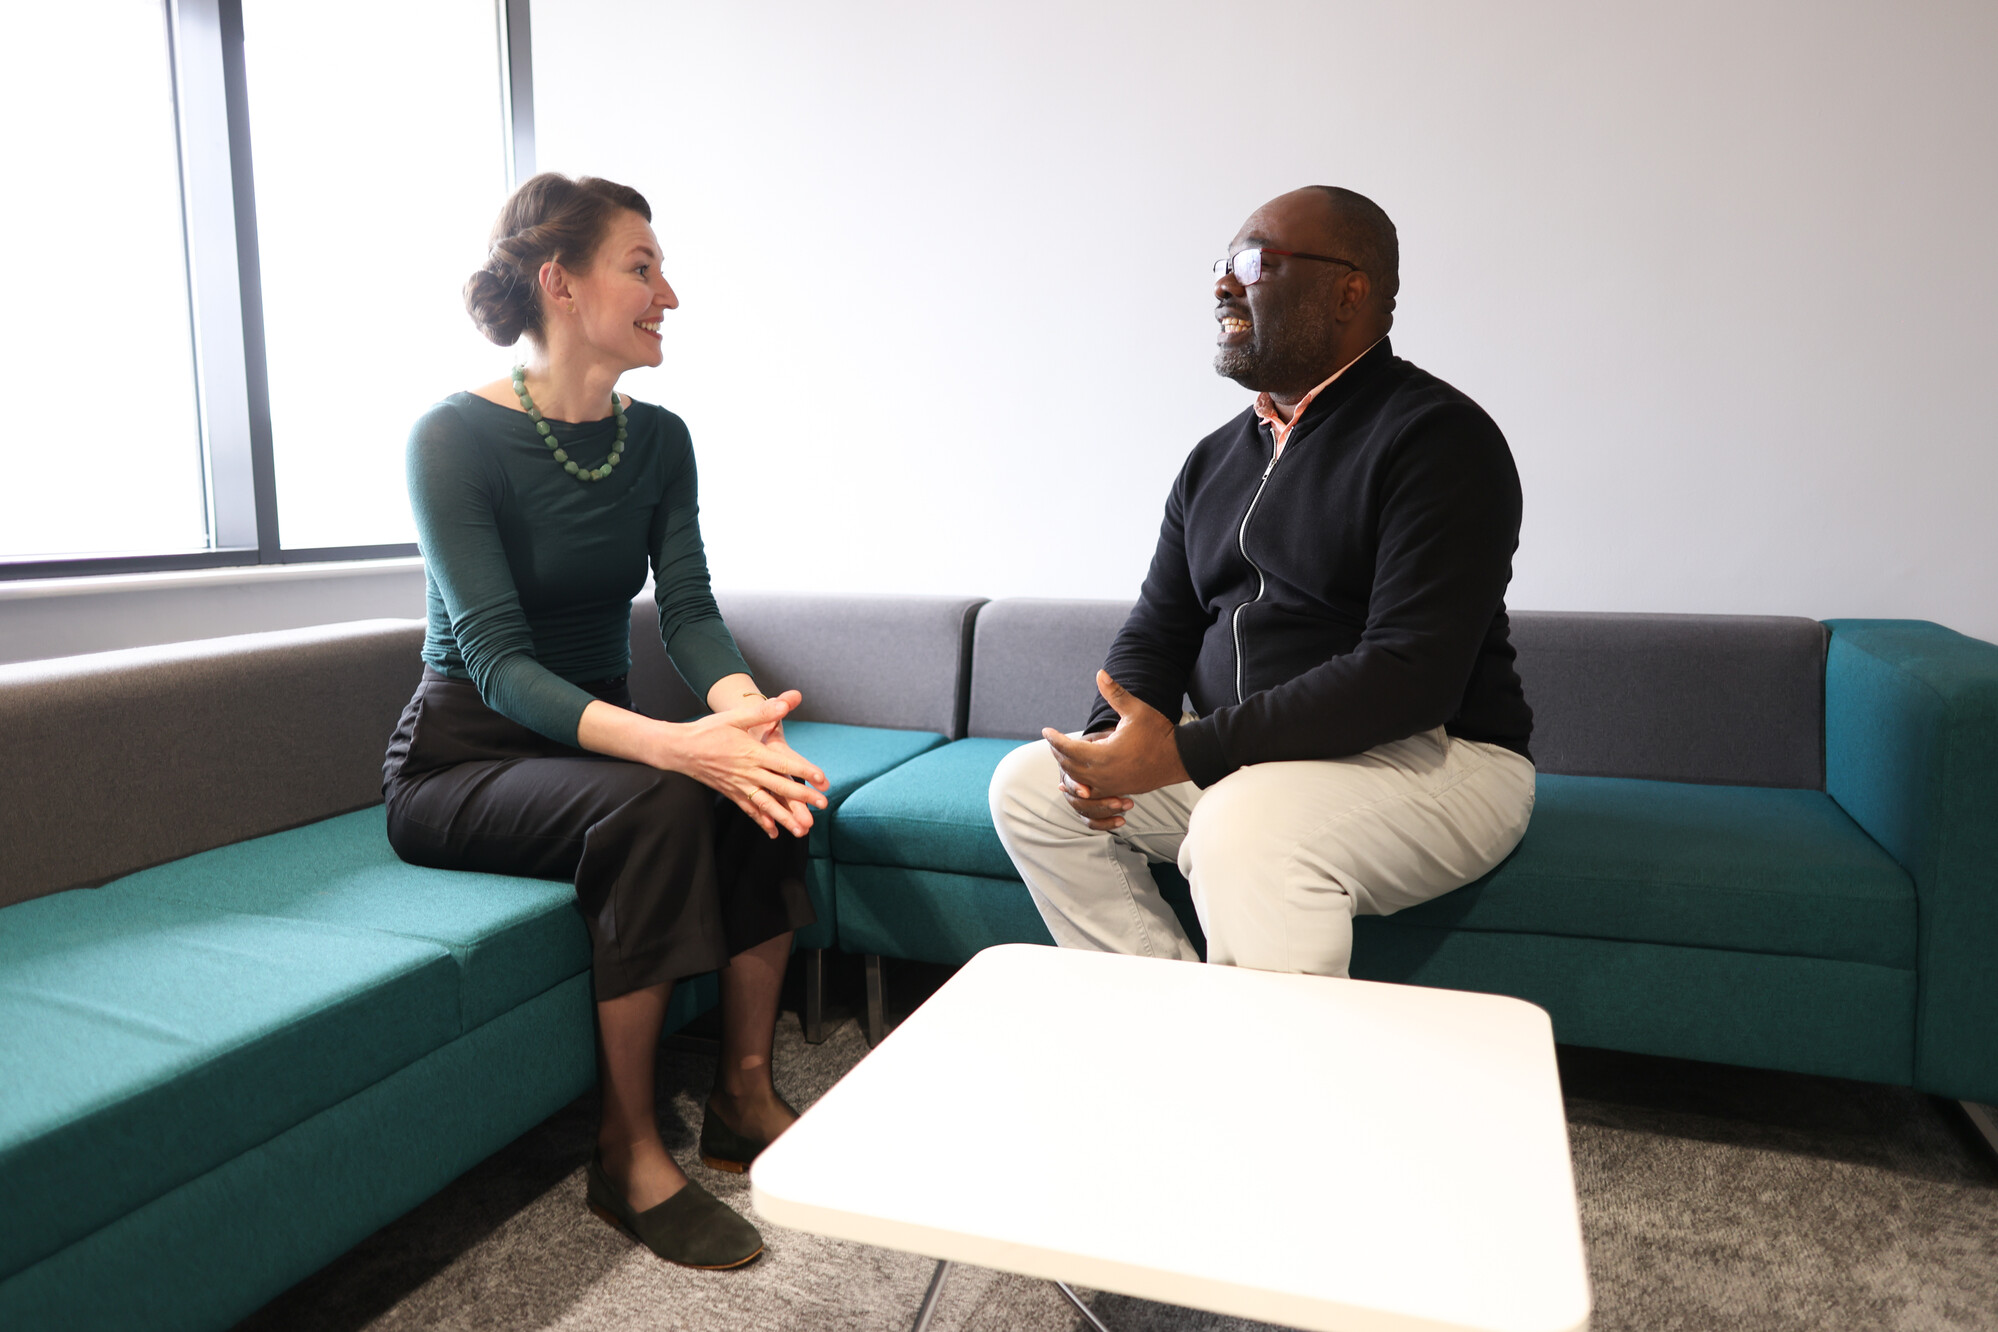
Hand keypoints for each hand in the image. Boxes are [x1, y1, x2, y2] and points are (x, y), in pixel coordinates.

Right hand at [668, 691, 830, 837]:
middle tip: (824, 805)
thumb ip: (762, 712)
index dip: (805, 772)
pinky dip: (762, 821)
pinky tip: (773, 832)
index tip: (822, 780)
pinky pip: (749, 809)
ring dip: (785, 818)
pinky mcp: (731, 793)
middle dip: (803, 798)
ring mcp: (738, 786)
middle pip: (780, 787)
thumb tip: (786, 702)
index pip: (784, 764)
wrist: (680, 749)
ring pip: (766, 805)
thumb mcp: (735, 717)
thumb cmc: (709, 730)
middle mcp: (747, 773)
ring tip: (803, 830)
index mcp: (752, 753)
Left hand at [1042, 671, 1189, 824]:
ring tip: (1059, 755)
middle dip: (1058, 752)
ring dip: (1066, 768)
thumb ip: (1115, 694)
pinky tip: (1070, 779)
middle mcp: (1104, 775)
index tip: (1046, 730)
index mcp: (1105, 755)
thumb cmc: (1158, 732)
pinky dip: (1077, 785)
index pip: (1069, 749)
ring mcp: (1110, 786)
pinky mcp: (1117, 791)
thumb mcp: (1136, 710)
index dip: (1055, 739)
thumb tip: (1100, 673)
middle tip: (1051, 740)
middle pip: (1069, 766)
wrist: (1179, 758)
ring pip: (1077, 781)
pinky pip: (1089, 793)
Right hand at [1055, 730, 1134, 830]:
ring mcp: (1078, 798)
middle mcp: (1070, 784)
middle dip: (1098, 803)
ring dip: (1105, 811)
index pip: (1068, 780)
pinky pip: (1092, 821)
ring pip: (1085, 812)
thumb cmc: (1108, 741)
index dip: (1075, 787)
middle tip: (1119, 801)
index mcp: (1069, 767)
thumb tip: (1096, 742)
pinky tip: (1122, 821)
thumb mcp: (1104, 738)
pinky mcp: (1088, 808)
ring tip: (1127, 805)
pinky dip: (1105, 823)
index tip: (1087, 792)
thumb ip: (1101, 742)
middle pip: (1076, 801)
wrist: (1112, 749)